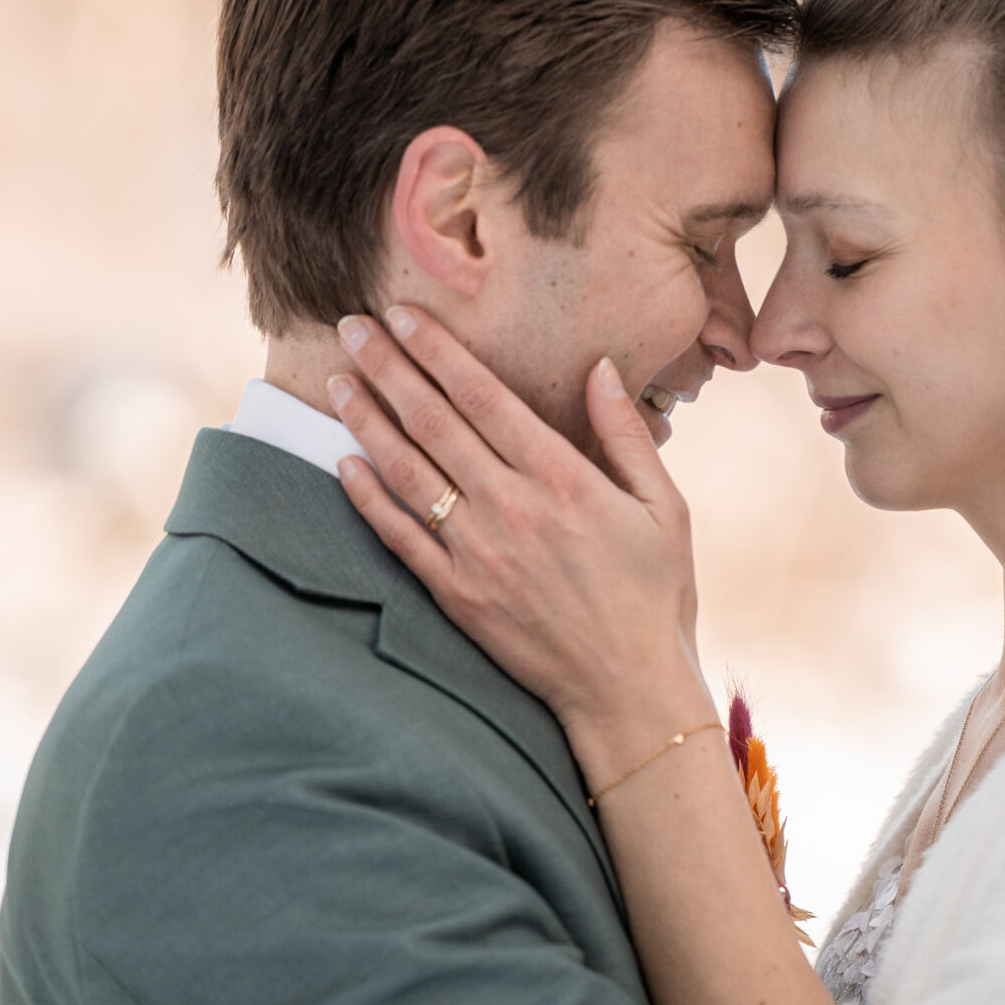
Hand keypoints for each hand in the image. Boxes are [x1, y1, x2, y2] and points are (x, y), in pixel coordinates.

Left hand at [326, 307, 714, 782]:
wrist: (628, 688)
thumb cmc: (656, 594)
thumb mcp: (665, 507)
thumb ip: (626, 435)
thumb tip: (601, 370)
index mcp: (562, 477)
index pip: (483, 395)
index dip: (437, 350)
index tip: (404, 316)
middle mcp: (511, 507)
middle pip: (433, 421)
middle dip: (388, 367)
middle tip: (351, 326)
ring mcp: (477, 552)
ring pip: (406, 471)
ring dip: (366, 420)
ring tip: (338, 380)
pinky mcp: (456, 595)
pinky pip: (400, 536)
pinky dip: (367, 497)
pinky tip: (343, 463)